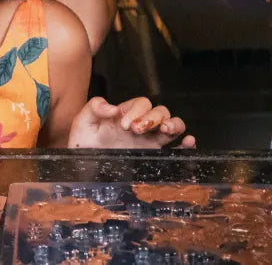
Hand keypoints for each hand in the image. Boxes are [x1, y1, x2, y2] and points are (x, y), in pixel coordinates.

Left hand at [67, 97, 194, 149]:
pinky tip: (188, 141)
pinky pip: (176, 147)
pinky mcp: (154, 155)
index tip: (124, 124)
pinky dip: (185, 143)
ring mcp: (150, 140)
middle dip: (152, 118)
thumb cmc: (83, 143)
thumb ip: (94, 108)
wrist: (83, 168)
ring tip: (164, 130)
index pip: (142, 103)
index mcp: (126, 114)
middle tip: (135, 130)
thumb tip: (112, 107)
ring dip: (172, 124)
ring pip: (171, 125)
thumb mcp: (83, 122)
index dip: (136, 110)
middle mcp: (141, 125)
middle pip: (160, 111)